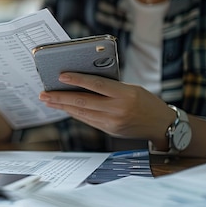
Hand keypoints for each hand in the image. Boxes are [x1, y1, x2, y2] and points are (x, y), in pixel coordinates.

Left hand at [38, 72, 173, 143]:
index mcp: (125, 94)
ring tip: (48, 101)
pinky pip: (88, 120)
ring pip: (82, 113)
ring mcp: (112, 122)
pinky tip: (65, 108)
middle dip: (60, 97)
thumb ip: (110, 87)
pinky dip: (75, 113)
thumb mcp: (132, 88)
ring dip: (62, 107)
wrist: (161, 125)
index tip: (60, 76)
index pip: (96, 85)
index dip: (77, 80)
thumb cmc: (146, 101)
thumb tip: (83, 83)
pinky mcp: (109, 130)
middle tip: (44, 93)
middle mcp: (117, 110)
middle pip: (83, 102)